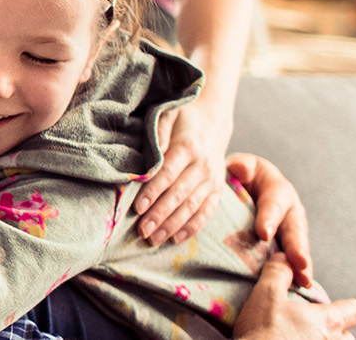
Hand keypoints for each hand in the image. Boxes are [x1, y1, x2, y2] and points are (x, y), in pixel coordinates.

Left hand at [135, 97, 230, 245]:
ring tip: (154, 239)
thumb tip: (148, 157)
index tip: (137, 208)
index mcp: (188, 147)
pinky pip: (206, 212)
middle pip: (179, 194)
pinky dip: (192, 227)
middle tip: (142, 231)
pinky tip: (176, 239)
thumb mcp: (167, 114)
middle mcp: (203, 166)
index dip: (152, 192)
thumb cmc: (182, 118)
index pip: (167, 173)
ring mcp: (212, 180)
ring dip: (172, 225)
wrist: (213, 120)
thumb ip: (157, 132)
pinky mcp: (217, 190)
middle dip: (160, 215)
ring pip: (192, 207)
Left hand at [227, 153, 315, 288]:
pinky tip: (293, 291)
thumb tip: (240, 170)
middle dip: (297, 248)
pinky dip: (292, 277)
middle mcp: (289, 213)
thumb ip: (241, 167)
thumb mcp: (240, 167)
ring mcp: (289, 233)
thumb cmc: (239, 177)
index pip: (274, 204)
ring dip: (300, 266)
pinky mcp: (284, 248)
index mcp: (278, 191)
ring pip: (297, 249)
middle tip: (299, 264)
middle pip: (294, 230)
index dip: (269, 218)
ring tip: (303, 282)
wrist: (240, 189)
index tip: (263, 234)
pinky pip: (290, 263)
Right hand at [233, 252, 355, 339]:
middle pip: (349, 336)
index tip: (329, 308)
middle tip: (312, 330)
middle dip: (335, 332)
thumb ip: (278, 274)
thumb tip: (284, 257)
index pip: (354, 311)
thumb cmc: (262, 332)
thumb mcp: (265, 296)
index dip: (344, 307)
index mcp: (327, 321)